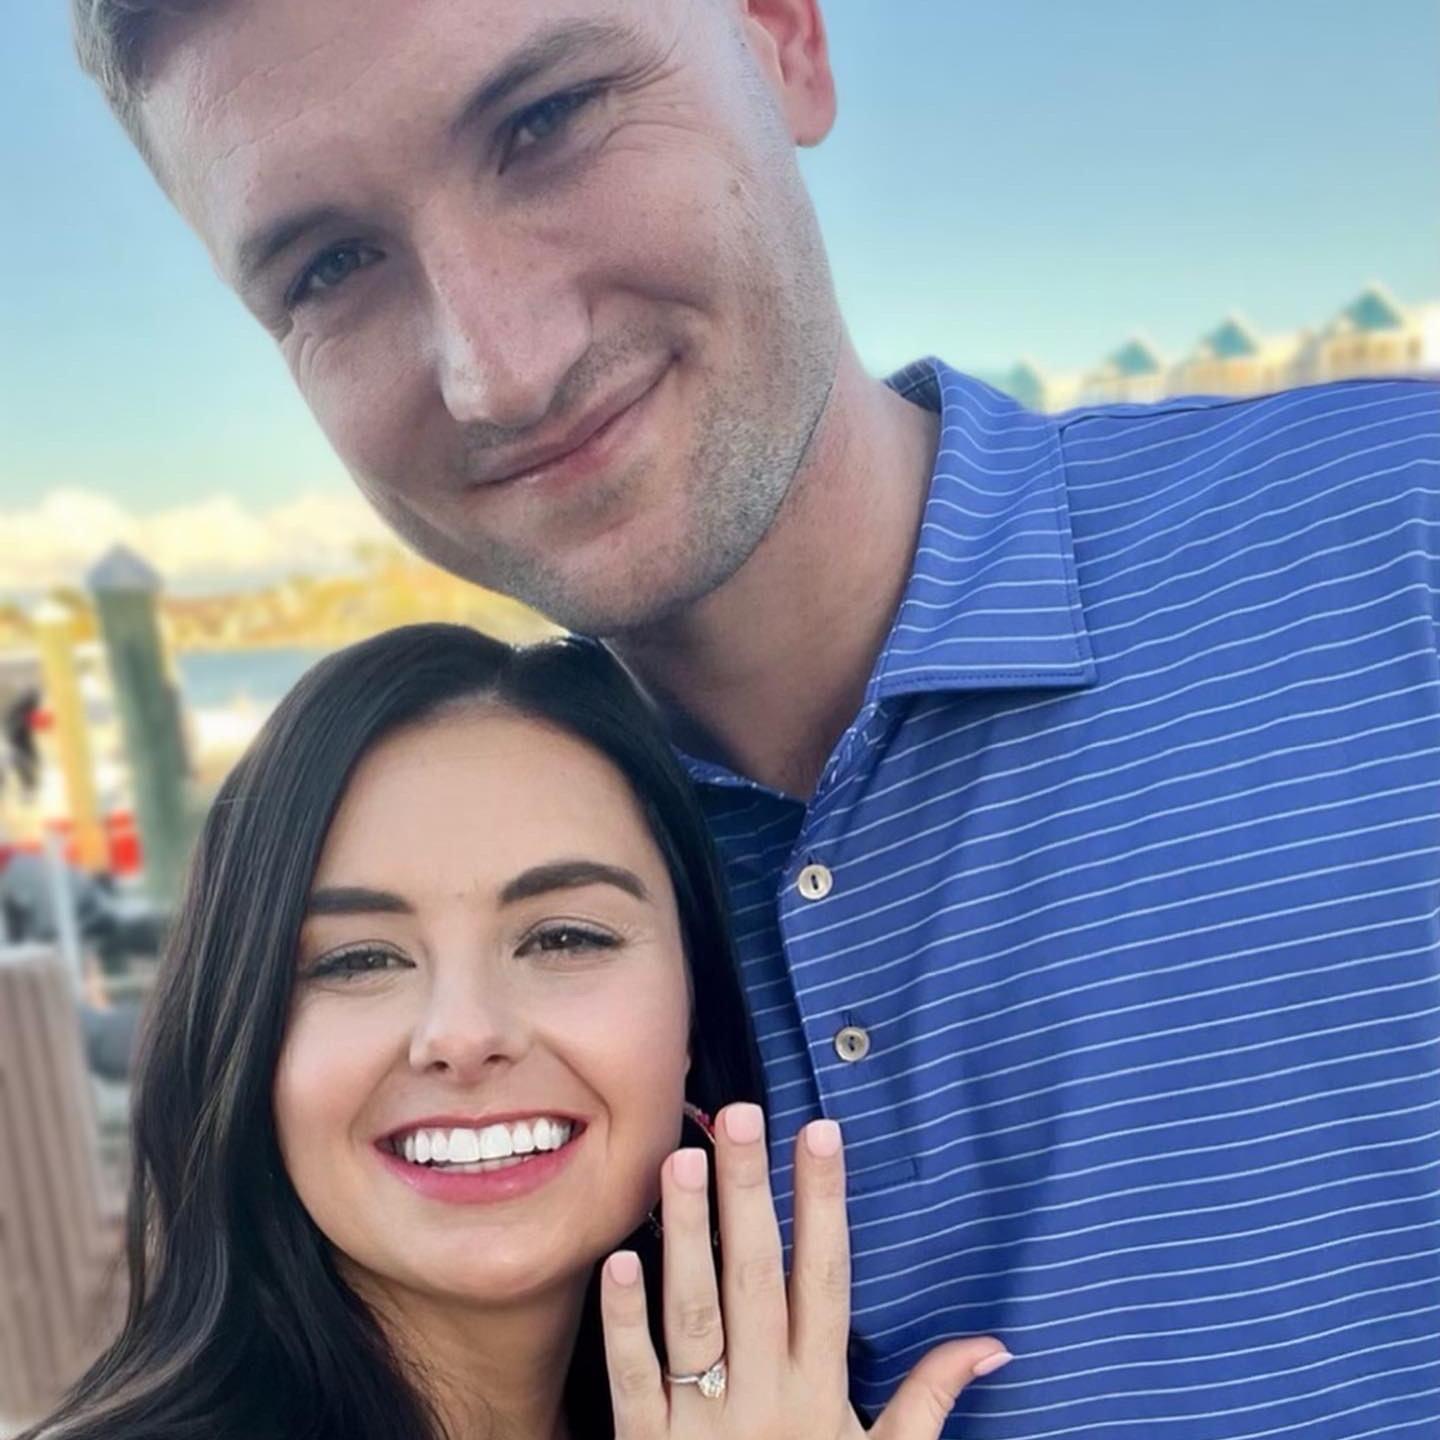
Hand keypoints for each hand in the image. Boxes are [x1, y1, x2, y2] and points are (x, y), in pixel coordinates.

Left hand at [600, 1104, 1010, 1438]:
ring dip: (688, 1237)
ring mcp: (702, 1423)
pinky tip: (619, 1260)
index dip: (824, 1205)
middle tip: (738, 1116)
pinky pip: (634, 1379)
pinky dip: (626, 1323)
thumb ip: (930, 1400)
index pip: (827, 1279)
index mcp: (820, 1391)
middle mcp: (764, 1396)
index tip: (821, 1132)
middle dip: (750, 1194)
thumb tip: (993, 1344)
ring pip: (695, 1316)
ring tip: (681, 1161)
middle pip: (757, 1280)